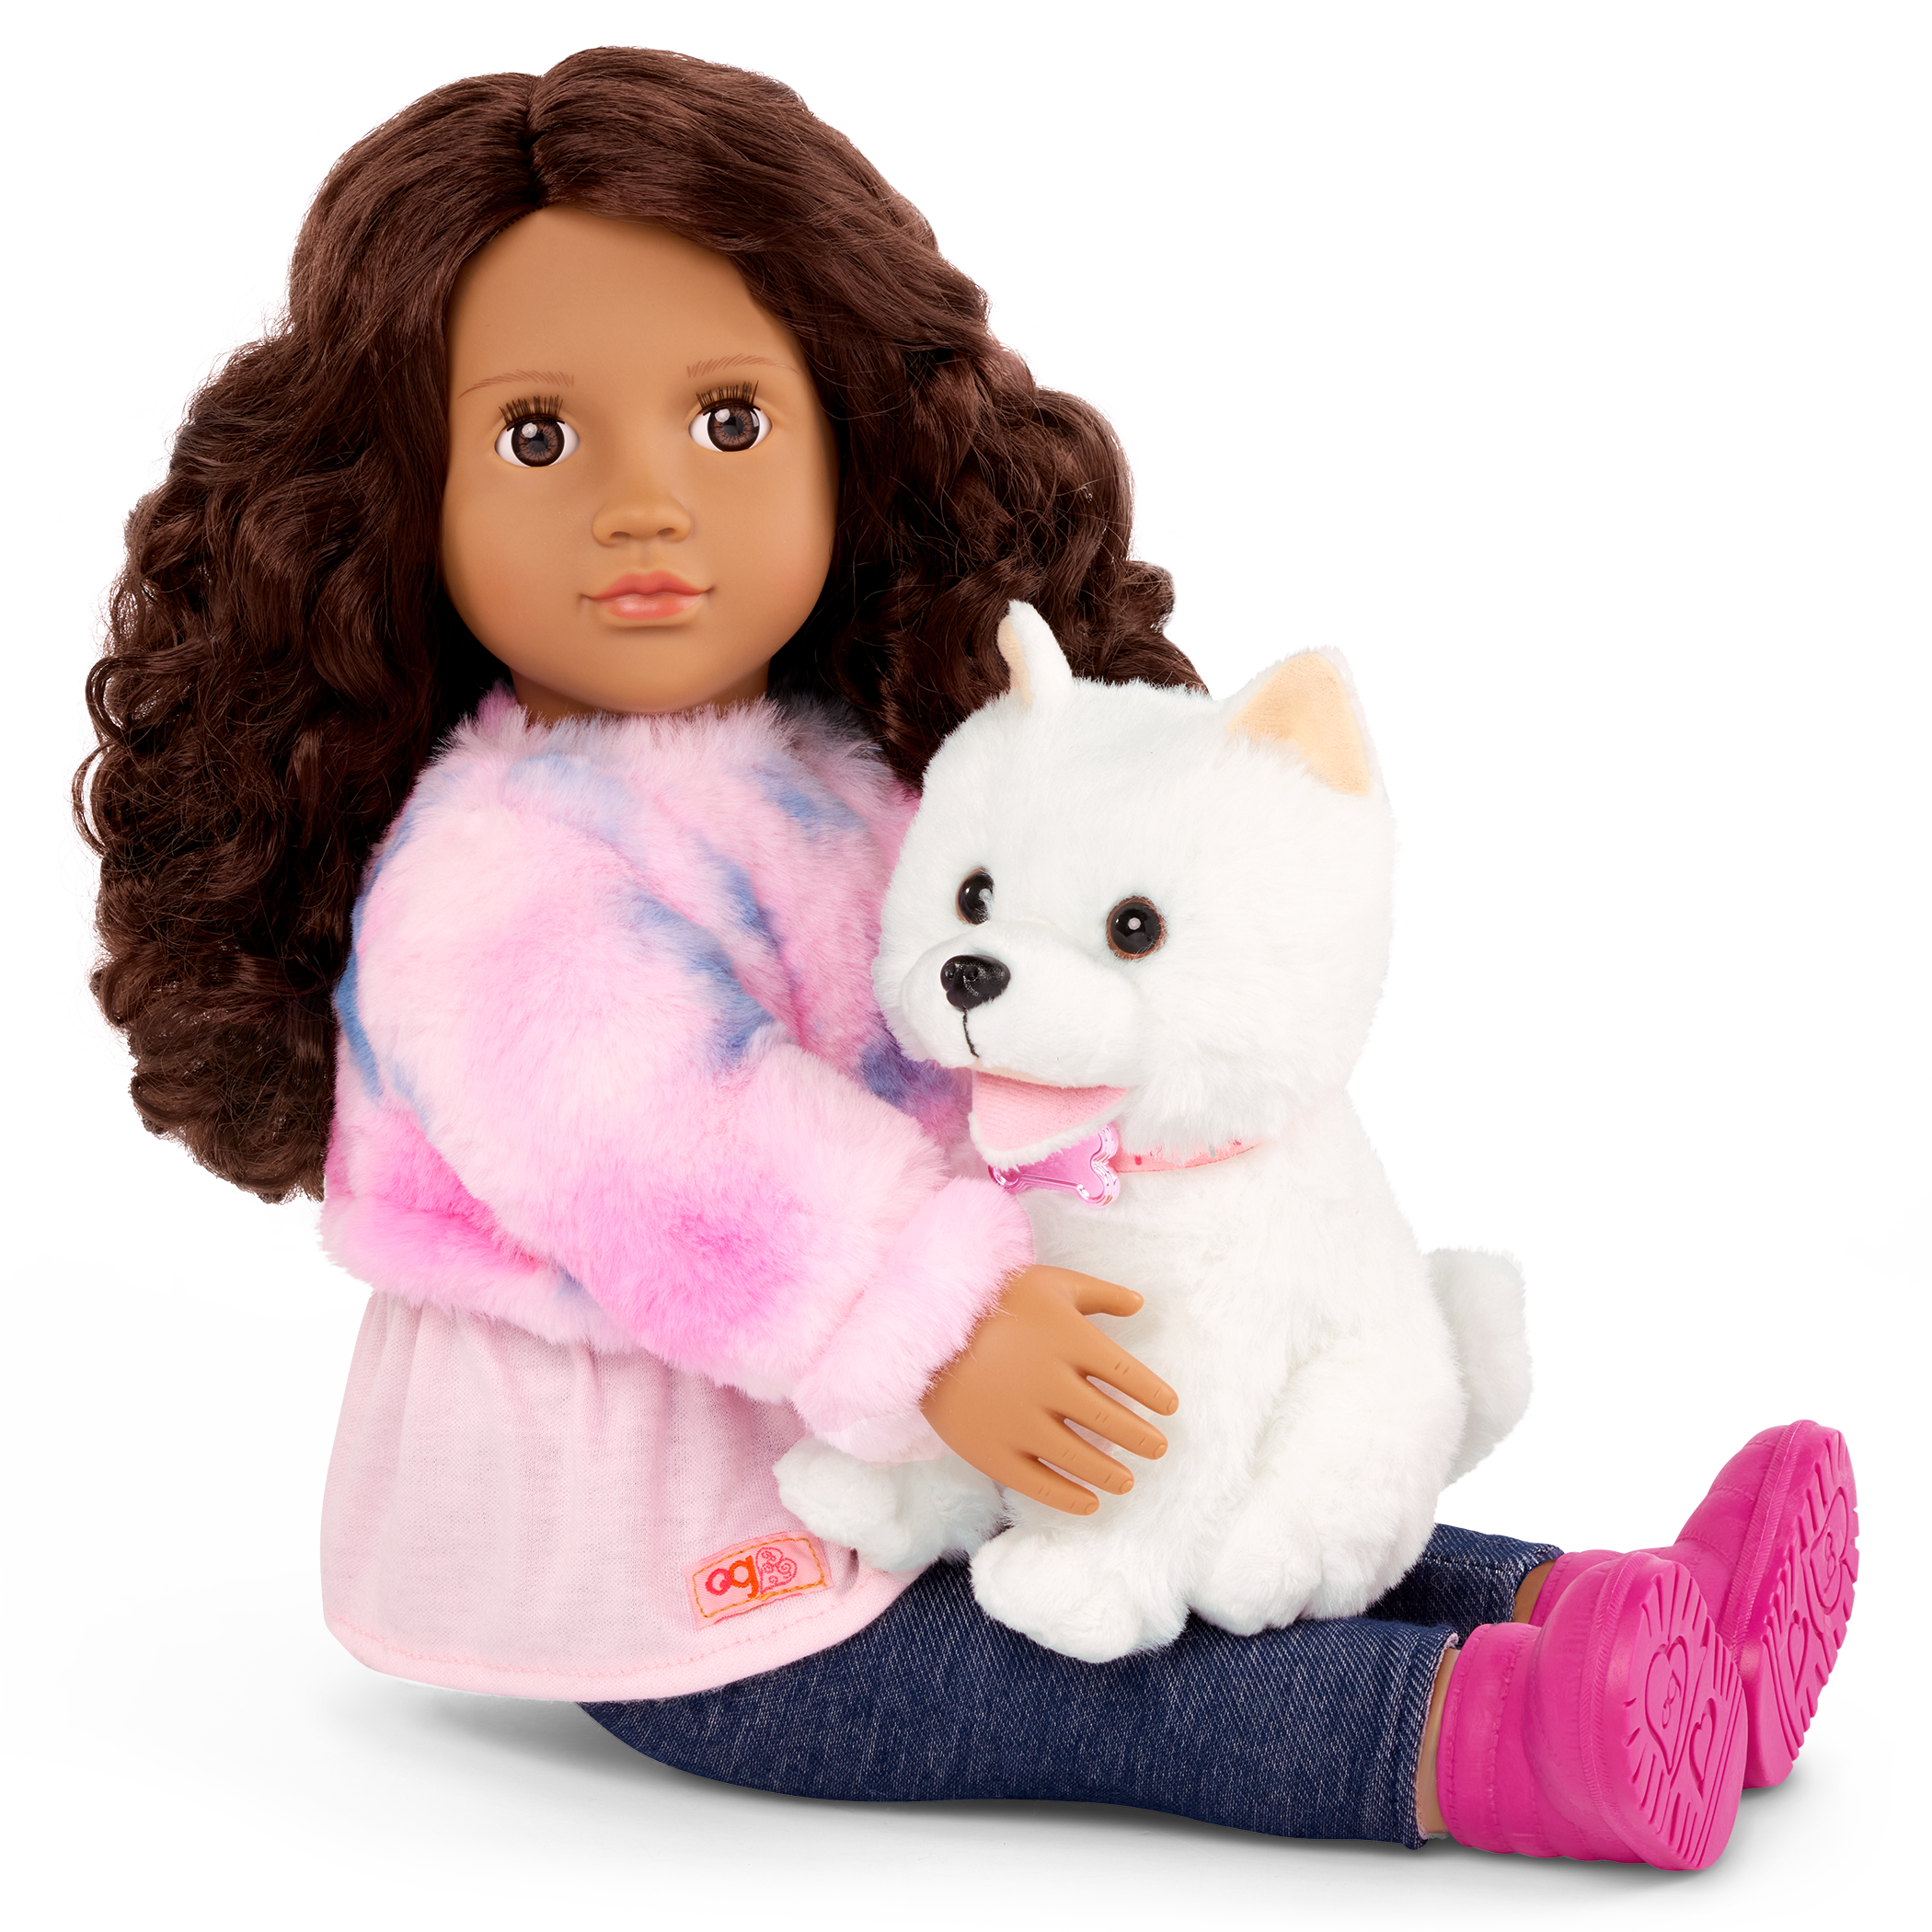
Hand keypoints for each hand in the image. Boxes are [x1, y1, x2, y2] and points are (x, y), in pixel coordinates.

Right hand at [919, 1263, 1178, 1515]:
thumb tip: (1140, 1304)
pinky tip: (1089, 1502)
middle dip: (1142, 1438)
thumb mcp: (1047, 1282)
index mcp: (1069, 1339)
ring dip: (1110, 1471)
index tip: (1169, 1408)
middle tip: (1158, 1449)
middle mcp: (1049, 1382)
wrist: (920, 1326)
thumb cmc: (990, 1298)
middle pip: (1110, 1419)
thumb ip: (1097, 1294)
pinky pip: (1037, 1482)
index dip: (1154, 1394)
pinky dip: (1068, 1496)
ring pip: (1079, 1456)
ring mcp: (1019, 1419)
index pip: (1127, 1373)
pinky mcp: (990, 1448)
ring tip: (1127, 1480)